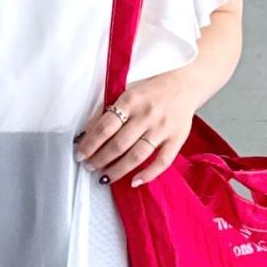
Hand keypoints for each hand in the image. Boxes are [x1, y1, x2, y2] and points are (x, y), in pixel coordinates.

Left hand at [74, 70, 198, 187]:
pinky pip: (163, 162)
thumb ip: (108, 111)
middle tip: (90, 167)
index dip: (90, 144)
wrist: (186, 84)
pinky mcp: (177, 139)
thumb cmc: (152, 90)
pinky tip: (134, 182)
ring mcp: (163, 128)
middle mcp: (147, 115)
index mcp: (131, 100)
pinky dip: (148, 174)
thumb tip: (87, 133)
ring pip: (137, 156)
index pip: (105, 127)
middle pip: (119, 144)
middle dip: (100, 159)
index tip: (80, 154)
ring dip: (118, 170)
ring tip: (105, 177)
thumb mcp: (127, 92)